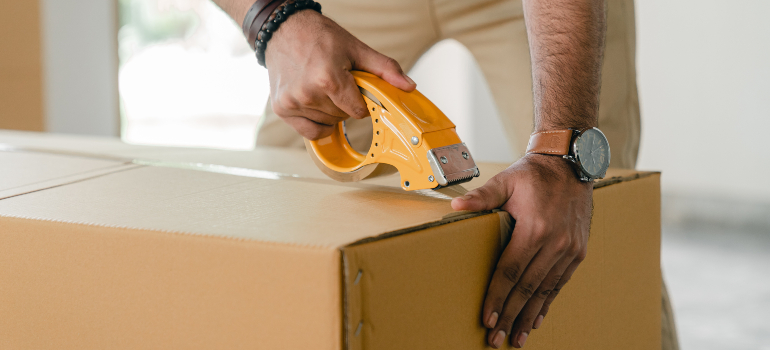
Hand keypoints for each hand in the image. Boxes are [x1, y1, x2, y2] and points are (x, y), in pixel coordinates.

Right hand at [264, 10, 415, 139]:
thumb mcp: (356, 49)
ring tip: (322, 87)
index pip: (358, 111)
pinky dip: (316, 123)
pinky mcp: (282, 109)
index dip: (361, 102)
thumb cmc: (319, 36)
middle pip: (342, 118)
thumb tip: (408, 86)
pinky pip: (309, 132)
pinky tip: (315, 105)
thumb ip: (385, 69)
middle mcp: (308, 93)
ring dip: (330, 111)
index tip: (355, 89)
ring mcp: (293, 103)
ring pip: (327, 124)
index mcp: (328, 79)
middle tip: (336, 83)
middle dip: (345, 104)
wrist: (284, 30)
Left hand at [451, 154, 591, 347]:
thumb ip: (482, 196)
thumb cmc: (534, 173)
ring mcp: (569, 249)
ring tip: (516, 338)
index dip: (497, 297)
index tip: (486, 318)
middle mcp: (555, 243)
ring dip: (529, 316)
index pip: (511, 271)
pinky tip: (536, 319)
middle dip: (510, 315)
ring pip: (545, 291)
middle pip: (527, 288)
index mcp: (535, 228)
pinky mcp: (578, 252)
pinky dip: (547, 303)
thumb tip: (456, 207)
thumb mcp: (506, 180)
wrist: (571, 164)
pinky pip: (559, 284)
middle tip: (496, 338)